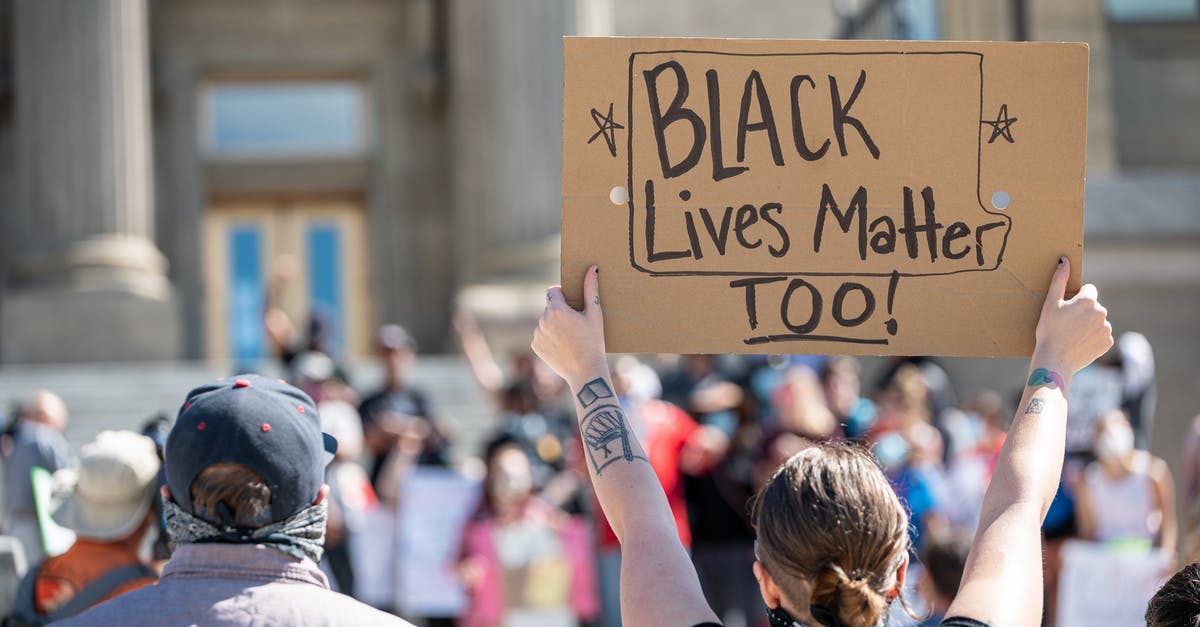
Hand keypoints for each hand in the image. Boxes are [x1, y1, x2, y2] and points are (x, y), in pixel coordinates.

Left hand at [531, 265, 605, 385]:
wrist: (585, 371)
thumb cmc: (593, 341)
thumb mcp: (595, 314)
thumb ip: (591, 289)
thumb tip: (592, 268)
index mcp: (556, 310)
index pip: (553, 291)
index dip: (562, 295)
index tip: (572, 303)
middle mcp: (543, 320)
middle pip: (550, 307)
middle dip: (560, 311)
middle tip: (575, 324)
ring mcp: (537, 334)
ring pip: (545, 321)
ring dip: (554, 324)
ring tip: (570, 337)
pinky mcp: (535, 346)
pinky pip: (541, 335)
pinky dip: (549, 337)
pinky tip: (563, 345)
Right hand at [1032, 257, 1113, 375]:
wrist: (1054, 360)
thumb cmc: (1049, 330)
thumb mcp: (1050, 304)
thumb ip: (1059, 280)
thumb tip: (1064, 261)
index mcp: (1088, 300)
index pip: (1089, 290)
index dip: (1077, 298)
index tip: (1066, 310)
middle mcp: (1101, 312)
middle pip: (1094, 306)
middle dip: (1083, 312)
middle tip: (1067, 324)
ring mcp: (1106, 328)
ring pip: (1098, 320)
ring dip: (1089, 325)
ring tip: (1072, 335)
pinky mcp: (1108, 342)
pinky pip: (1101, 335)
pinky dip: (1093, 338)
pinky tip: (1080, 343)